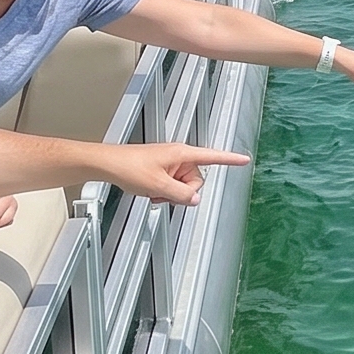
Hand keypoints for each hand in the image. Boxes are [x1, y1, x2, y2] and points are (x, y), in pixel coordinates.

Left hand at [95, 143, 246, 204]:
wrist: (109, 164)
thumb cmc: (129, 166)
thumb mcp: (158, 186)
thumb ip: (181, 194)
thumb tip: (196, 199)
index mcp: (182, 154)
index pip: (212, 156)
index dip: (230, 159)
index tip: (244, 160)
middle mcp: (179, 156)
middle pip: (196, 180)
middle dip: (183, 191)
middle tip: (165, 193)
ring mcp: (170, 163)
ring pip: (183, 185)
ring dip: (171, 193)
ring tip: (154, 192)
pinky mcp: (162, 169)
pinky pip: (173, 185)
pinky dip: (164, 192)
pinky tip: (152, 192)